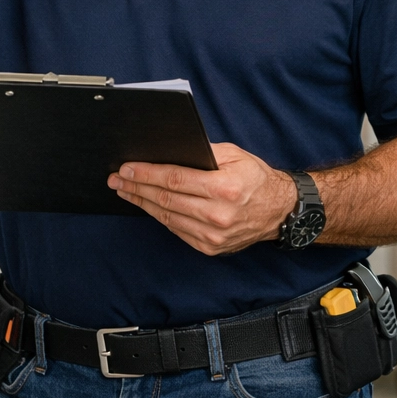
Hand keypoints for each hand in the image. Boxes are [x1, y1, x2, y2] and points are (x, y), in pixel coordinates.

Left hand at [109, 143, 295, 255]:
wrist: (280, 212)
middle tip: (116, 180)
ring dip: (142, 203)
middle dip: (136, 188)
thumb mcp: (235, 155)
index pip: (175, 179)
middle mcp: (218, 215)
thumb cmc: (257, 179)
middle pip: (165, 199)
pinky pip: (176, 230)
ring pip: (167, 217)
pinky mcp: (209, 247)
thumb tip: (170, 150)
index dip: (146, 174)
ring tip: (125, 191)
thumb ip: (204, 152)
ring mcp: (213, 235)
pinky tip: (148, 205)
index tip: (126, 168)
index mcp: (225, 188)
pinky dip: (159, 216)